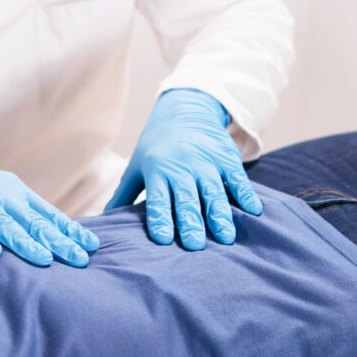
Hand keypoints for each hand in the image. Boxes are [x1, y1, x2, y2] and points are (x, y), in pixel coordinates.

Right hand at [0, 140, 99, 266]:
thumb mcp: (1, 193)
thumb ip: (24, 213)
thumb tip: (55, 237)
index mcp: (17, 193)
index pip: (50, 215)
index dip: (71, 230)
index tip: (92, 246)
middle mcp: (1, 197)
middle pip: (34, 223)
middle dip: (58, 242)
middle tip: (79, 260)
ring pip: (4, 226)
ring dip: (25, 243)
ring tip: (45, 260)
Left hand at [105, 88, 262, 249]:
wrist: (185, 109)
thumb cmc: (156, 146)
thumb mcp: (136, 166)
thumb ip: (124, 195)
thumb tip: (102, 222)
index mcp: (158, 170)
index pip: (158, 199)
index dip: (160, 218)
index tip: (163, 240)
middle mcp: (183, 167)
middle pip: (186, 198)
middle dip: (191, 222)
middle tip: (195, 246)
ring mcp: (207, 162)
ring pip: (213, 192)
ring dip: (220, 215)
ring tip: (226, 238)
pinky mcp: (227, 159)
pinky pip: (238, 178)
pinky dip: (246, 194)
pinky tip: (253, 211)